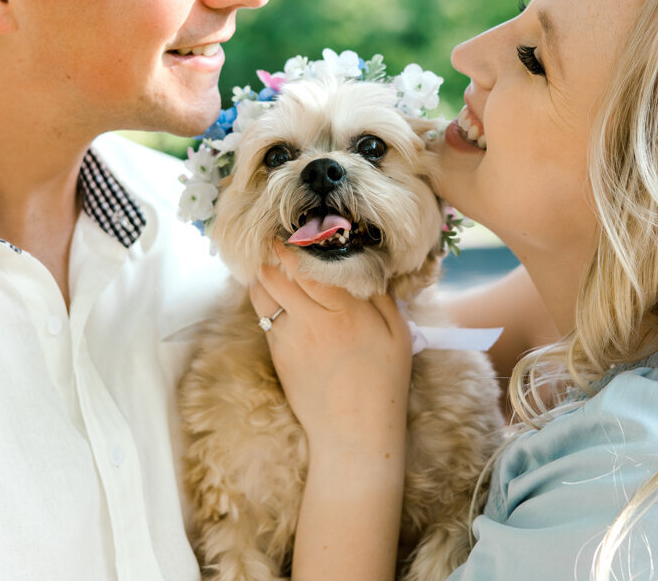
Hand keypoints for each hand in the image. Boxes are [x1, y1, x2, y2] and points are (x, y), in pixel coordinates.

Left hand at [251, 241, 412, 455]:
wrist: (353, 433)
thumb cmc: (383, 381)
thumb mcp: (395, 332)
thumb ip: (377, 292)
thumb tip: (361, 260)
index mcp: (343, 311)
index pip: (308, 262)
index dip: (299, 239)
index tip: (301, 223)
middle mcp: (310, 321)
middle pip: (275, 271)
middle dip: (273, 248)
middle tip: (279, 233)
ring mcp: (288, 337)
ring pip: (261, 291)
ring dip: (264, 270)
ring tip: (273, 258)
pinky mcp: (276, 352)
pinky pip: (265, 314)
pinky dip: (267, 296)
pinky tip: (277, 289)